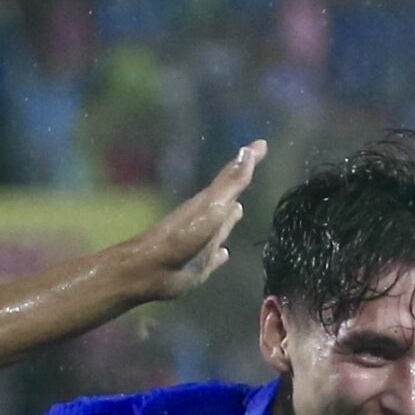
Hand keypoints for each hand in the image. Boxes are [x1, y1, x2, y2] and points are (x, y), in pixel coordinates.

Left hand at [122, 141, 267, 300]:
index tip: (262, 144)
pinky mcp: (199, 265)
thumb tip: (248, 150)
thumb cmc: (182, 237)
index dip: (248, 160)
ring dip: (231, 218)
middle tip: (251, 175)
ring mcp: (203, 242)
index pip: (233, 175)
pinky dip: (221, 253)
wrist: (153, 270)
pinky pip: (215, 256)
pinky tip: (225, 254)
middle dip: (239, 187)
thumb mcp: (212, 206)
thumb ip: (231, 182)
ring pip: (222, 226)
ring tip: (241, 209)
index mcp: (211, 202)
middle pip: (227, 199)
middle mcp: (208, 219)